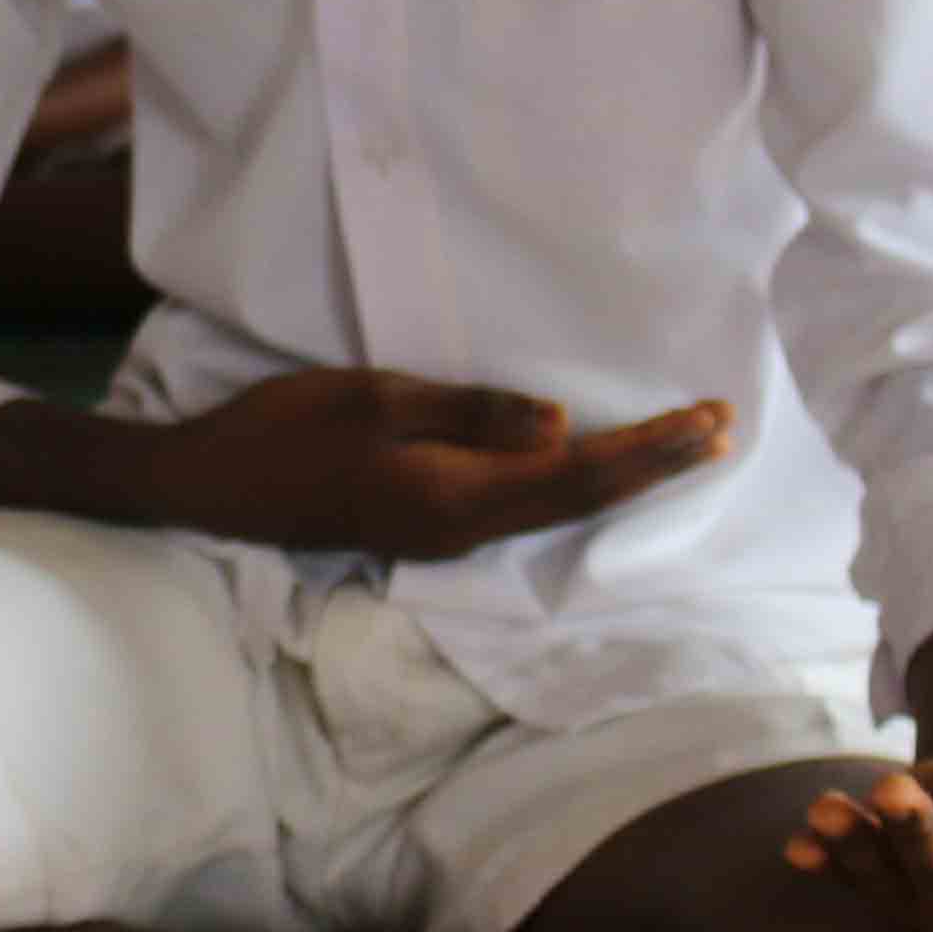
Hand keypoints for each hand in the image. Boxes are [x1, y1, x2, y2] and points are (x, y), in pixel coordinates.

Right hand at [130, 367, 731, 559]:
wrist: (210, 484)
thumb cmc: (285, 428)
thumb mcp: (377, 398)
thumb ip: (471, 413)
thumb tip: (563, 425)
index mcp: (456, 497)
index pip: (578, 477)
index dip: (650, 452)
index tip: (710, 422)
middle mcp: (462, 529)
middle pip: (580, 499)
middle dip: (655, 464)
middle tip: (722, 428)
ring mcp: (444, 533)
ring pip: (555, 505)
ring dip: (622, 474)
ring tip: (680, 444)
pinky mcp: (427, 523)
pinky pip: (523, 505)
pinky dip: (575, 480)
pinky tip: (591, 463)